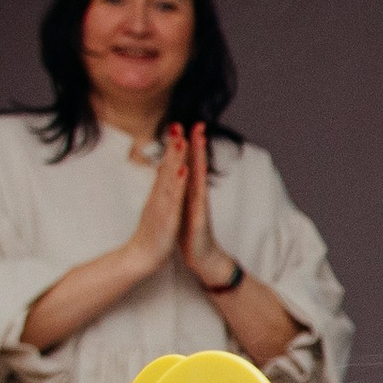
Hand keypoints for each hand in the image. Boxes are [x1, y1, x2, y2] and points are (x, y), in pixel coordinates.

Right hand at [129, 126, 188, 270]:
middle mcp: (158, 196)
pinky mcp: (166, 218)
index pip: (165, 167)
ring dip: (175, 160)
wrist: (141, 257)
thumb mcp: (156, 209)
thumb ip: (158, 193)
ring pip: (169, 179)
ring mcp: (161, 206)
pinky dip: (178, 184)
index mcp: (158, 195)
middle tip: (177, 125)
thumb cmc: (152, 234)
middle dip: (173, 146)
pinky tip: (183, 171)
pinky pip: (174, 198)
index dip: (171, 148)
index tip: (177, 129)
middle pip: (166, 167)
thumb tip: (160, 178)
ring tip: (181, 141)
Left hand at [181, 125, 232, 290]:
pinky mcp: (200, 218)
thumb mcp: (185, 209)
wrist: (203, 258)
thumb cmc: (193, 234)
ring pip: (199, 177)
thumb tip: (179, 178)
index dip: (189, 146)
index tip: (185, 126)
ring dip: (199, 158)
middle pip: (198, 165)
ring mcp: (200, 206)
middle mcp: (198, 196)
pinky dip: (193, 184)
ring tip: (198, 140)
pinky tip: (192, 172)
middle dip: (197, 145)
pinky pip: (196, 199)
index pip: (190, 165)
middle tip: (198, 124)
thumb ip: (184, 193)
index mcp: (191, 193)